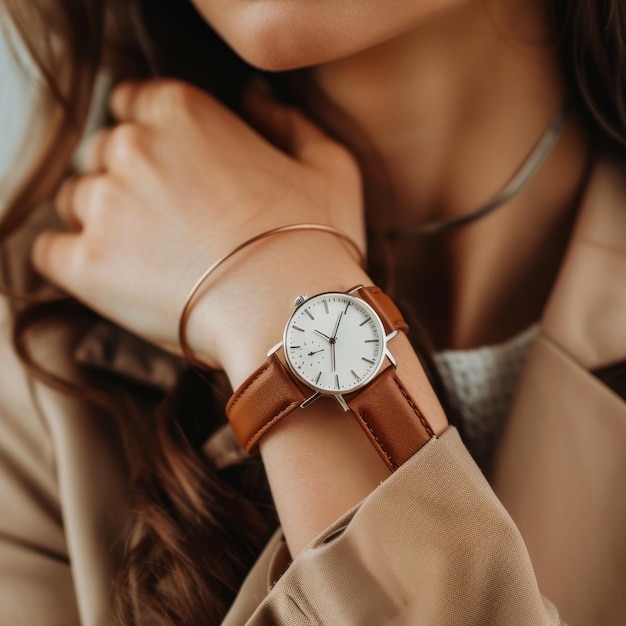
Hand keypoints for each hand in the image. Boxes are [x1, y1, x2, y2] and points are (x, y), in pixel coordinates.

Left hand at [32, 79, 365, 369]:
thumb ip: (288, 120)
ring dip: (103, 223)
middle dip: (125, 182)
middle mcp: (133, 146)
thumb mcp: (329, 165)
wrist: (294, 314)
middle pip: (100, 153)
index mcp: (182, 112)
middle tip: (165, 223)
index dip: (148, 139)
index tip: (167, 173)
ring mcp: (104, 205)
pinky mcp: (86, 264)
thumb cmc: (316, 244)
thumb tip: (256, 99)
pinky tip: (117, 279)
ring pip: (77, 202)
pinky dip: (76, 263)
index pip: (131, 103)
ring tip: (151, 259)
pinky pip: (52, 252)